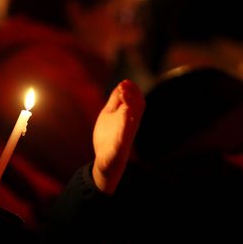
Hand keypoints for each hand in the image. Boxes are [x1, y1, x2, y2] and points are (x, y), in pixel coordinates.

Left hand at [92, 79, 144, 193]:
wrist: (106, 162)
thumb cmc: (109, 137)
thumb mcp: (110, 115)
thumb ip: (115, 101)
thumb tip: (121, 84)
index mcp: (128, 117)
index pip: (135, 101)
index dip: (132, 90)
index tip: (125, 82)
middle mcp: (130, 125)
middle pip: (136, 107)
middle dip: (131, 95)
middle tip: (124, 85)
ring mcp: (126, 135)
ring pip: (133, 119)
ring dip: (130, 105)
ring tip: (124, 94)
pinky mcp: (120, 146)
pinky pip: (125, 134)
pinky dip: (126, 123)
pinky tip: (125, 113)